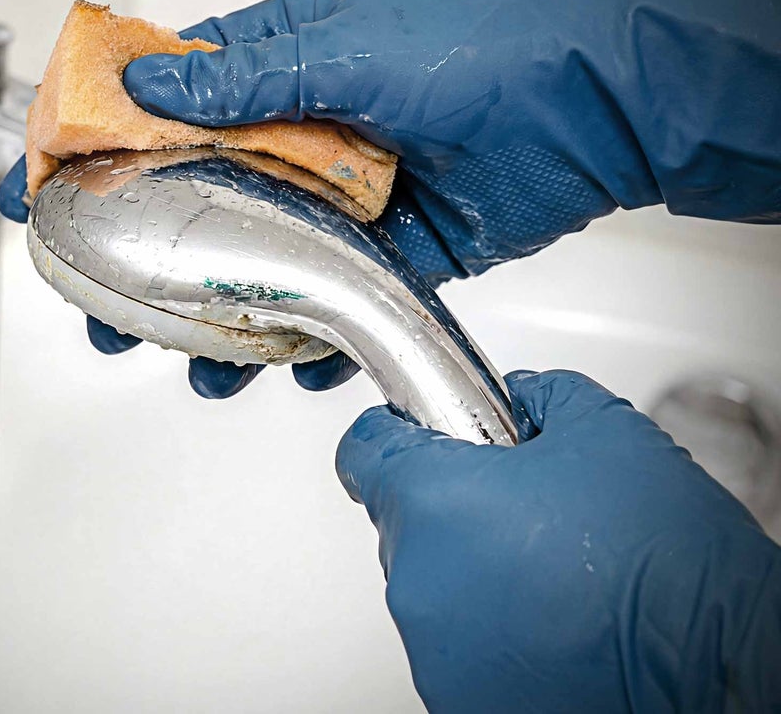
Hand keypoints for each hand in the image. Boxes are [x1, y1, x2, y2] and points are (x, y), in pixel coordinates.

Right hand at [5, 0, 780, 397]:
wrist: (584, 113)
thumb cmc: (473, 54)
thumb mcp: (347, 50)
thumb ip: (247, 78)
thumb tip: (146, 82)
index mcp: (269, 75)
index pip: (154, 111)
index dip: (90, 150)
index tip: (37, 191)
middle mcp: (289, 142)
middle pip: (186, 208)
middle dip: (137, 265)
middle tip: (102, 315)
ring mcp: (330, 205)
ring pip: (247, 270)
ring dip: (215, 323)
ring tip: (194, 369)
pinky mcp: (376, 255)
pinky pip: (323, 307)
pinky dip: (311, 345)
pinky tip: (302, 368)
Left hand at [337, 369, 780, 711]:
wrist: (717, 681)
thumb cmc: (666, 571)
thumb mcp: (609, 437)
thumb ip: (543, 400)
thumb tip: (518, 401)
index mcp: (432, 501)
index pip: (366, 449)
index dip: (400, 431)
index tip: (425, 431)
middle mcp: (416, 578)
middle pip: (410, 518)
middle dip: (461, 505)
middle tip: (532, 508)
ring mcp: (433, 646)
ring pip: (438, 582)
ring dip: (481, 569)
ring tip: (560, 573)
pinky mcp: (457, 695)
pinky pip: (462, 639)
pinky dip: (498, 624)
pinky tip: (560, 619)